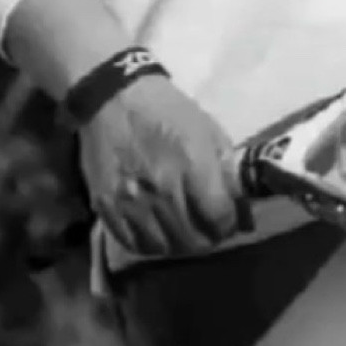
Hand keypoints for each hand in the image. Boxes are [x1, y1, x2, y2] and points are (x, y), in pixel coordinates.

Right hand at [77, 75, 243, 261]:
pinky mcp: (105, 207)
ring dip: (179, 244)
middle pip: (193, 240)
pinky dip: (149, 244)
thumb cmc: (167, 110)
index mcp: (192, 167)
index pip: (219, 219)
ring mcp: (131, 202)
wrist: (113, 97)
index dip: (228, 226)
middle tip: (207, 230)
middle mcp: (162, 191)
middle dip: (207, 239)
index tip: (228, 222)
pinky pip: (133, 244)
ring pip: (164, 248)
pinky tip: (156, 231)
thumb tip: (239, 208)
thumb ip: (227, 171)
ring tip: (182, 232)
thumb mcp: (209, 130)